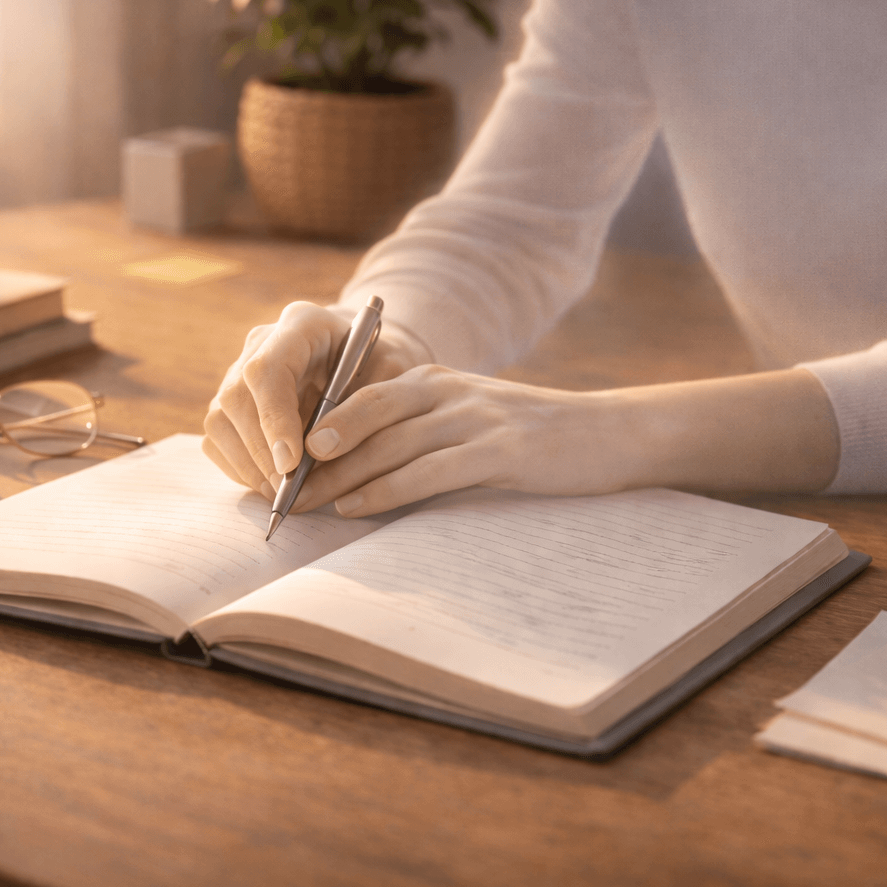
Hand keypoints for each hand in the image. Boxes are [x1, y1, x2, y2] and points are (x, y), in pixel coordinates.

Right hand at [202, 301, 430, 496]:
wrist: (366, 357)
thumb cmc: (382, 364)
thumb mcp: (394, 374)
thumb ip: (365, 405)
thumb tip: (322, 450)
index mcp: (302, 324)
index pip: (267, 369)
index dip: (274, 418)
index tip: (292, 463)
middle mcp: (262, 344)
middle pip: (237, 398)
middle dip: (262, 452)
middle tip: (289, 491)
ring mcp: (239, 371)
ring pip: (221, 420)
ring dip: (249, 465)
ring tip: (282, 494)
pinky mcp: (232, 401)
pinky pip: (219, 439)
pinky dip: (241, 468)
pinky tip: (271, 484)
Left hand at [286, 366, 634, 516]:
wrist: (610, 435)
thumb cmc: (532, 439)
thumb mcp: (469, 423)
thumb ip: (420, 436)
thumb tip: (358, 472)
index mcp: (433, 379)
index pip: (357, 398)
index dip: (313, 429)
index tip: (278, 461)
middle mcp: (446, 390)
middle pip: (362, 418)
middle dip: (315, 457)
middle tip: (276, 488)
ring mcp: (473, 417)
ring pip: (387, 445)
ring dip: (338, 477)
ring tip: (302, 505)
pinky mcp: (498, 450)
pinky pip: (426, 470)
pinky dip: (384, 489)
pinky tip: (354, 507)